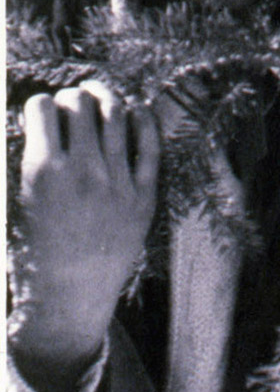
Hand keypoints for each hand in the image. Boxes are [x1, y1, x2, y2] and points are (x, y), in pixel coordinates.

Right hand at [11, 81, 158, 391]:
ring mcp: (118, 182)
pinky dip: (144, 121)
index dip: (40, 103)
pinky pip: (150, 146)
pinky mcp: (145, 195)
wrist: (72, 295)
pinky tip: (137, 111)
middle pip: (81, 105)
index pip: (42, 108)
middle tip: (72, 102)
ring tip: (100, 97)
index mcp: (42, 172)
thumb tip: (40, 124)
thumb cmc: (35, 251)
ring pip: (116, 116)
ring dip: (106, 99)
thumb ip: (29, 161)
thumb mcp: (16, 202)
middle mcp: (83, 171)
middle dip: (72, 97)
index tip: (43, 110)